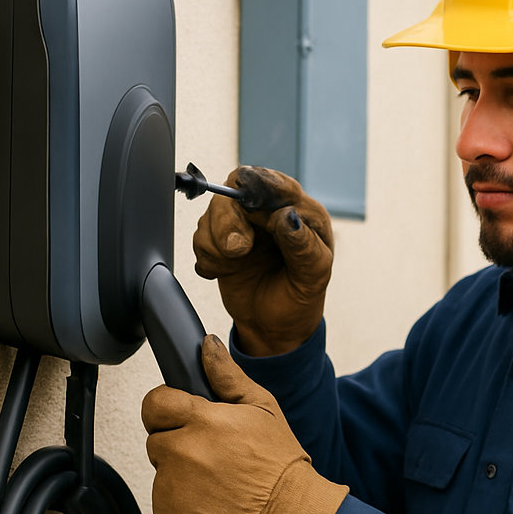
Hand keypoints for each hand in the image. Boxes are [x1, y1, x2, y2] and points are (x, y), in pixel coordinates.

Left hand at [142, 334, 347, 513]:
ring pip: (161, 467)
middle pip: (157, 436)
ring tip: (215, 478)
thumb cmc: (279, 464)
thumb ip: (228, 376)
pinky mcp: (168, 513)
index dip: (166, 406)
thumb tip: (208, 346)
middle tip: (211, 451)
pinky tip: (210, 498)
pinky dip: (180, 498)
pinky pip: (163, 497)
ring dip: (179, 470)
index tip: (181, 414)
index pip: (155, 402)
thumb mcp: (263, 409)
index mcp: (204, 420)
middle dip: (178, 440)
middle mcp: (184, 451)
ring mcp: (173, 485)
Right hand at [192, 166, 333, 355]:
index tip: (246, 204)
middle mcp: (269, 213)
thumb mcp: (312, 276)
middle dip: (229, 221)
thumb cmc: (300, 300)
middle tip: (238, 250)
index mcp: (301, 213)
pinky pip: (200, 236)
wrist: (273, 329)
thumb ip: (302, 245)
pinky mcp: (220, 241)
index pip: (276, 184)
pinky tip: (224, 273)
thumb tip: (288, 216)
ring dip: (216, 243)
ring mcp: (243, 225)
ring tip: (234, 265)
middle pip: (236, 190)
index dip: (257, 187)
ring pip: (212, 212)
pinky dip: (208, 258)